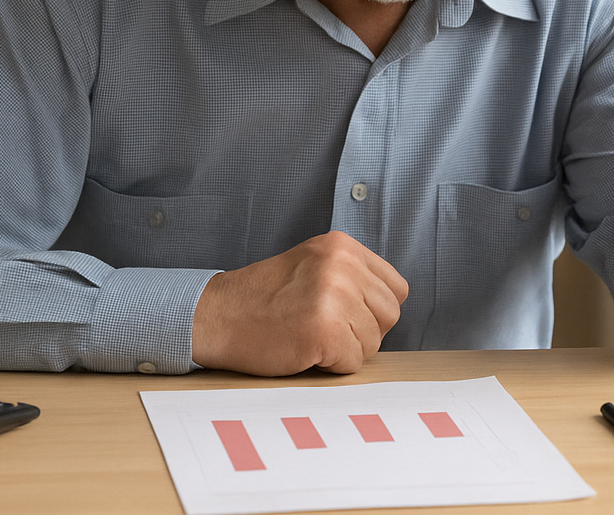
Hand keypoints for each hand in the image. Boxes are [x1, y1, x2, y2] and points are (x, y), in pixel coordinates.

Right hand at [191, 231, 408, 375]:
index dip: (373, 310)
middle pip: (389, 316)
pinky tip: (304, 349)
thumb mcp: (313, 266)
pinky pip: (353, 363)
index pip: (396, 288)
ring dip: (344, 350)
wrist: (217, 316)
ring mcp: (333, 296)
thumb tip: (392, 305)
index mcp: (341, 246)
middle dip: (362, 331)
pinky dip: (330, 366)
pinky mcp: (323, 330)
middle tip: (324, 328)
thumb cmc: (264, 299)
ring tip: (309, 336)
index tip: (343, 313)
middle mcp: (341, 265)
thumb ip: (352, 275)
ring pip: (373, 343)